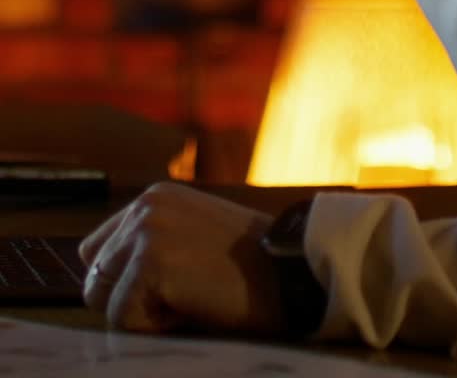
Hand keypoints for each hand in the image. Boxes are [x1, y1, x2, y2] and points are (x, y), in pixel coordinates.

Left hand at [79, 182, 283, 334]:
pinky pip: (123, 318)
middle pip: (96, 276)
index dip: (122, 282)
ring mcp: (146, 231)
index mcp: (155, 198)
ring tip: (189, 299)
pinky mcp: (151, 262)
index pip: (98, 249)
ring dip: (142, 314)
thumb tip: (107, 283)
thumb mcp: (194, 238)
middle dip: (129, 300)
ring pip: (104, 298)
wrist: (292, 272)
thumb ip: (153, 245)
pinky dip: (154, 328)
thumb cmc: (251, 266)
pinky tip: (193, 306)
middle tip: (182, 297)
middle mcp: (145, 206)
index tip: (162, 292)